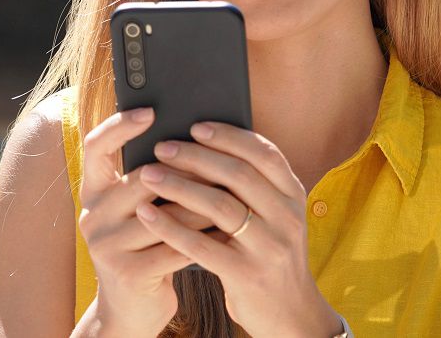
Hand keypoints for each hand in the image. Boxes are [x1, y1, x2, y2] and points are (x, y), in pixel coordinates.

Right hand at [75, 108, 219, 335]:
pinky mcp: (127, 273)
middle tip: (222, 158)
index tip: (150, 111)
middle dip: (187, 170)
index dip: (119, 126)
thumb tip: (198, 138)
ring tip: (235, 193)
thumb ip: (156, 180)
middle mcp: (92, 215)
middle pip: (141, 178)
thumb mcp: (143, 211)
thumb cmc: (148, 249)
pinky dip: (205, 238)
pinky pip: (175, 247)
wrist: (133, 309)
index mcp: (94, 192)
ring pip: (165, 213)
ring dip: (204, 204)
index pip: (95, 147)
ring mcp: (106, 245)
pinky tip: (228, 230)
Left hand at [134, 121, 343, 337]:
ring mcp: (269, 247)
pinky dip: (171, 227)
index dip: (229, 136)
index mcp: (293, 196)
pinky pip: (202, 245)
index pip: (264, 154)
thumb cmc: (269, 256)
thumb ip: (251, 188)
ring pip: (220, 205)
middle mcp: (287, 217)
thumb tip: (202, 149)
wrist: (290, 315)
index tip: (196, 126)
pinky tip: (147, 215)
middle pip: (238, 174)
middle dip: (196, 156)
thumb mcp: (274, 217)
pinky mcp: (247, 274)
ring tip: (148, 175)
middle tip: (162, 147)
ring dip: (179, 186)